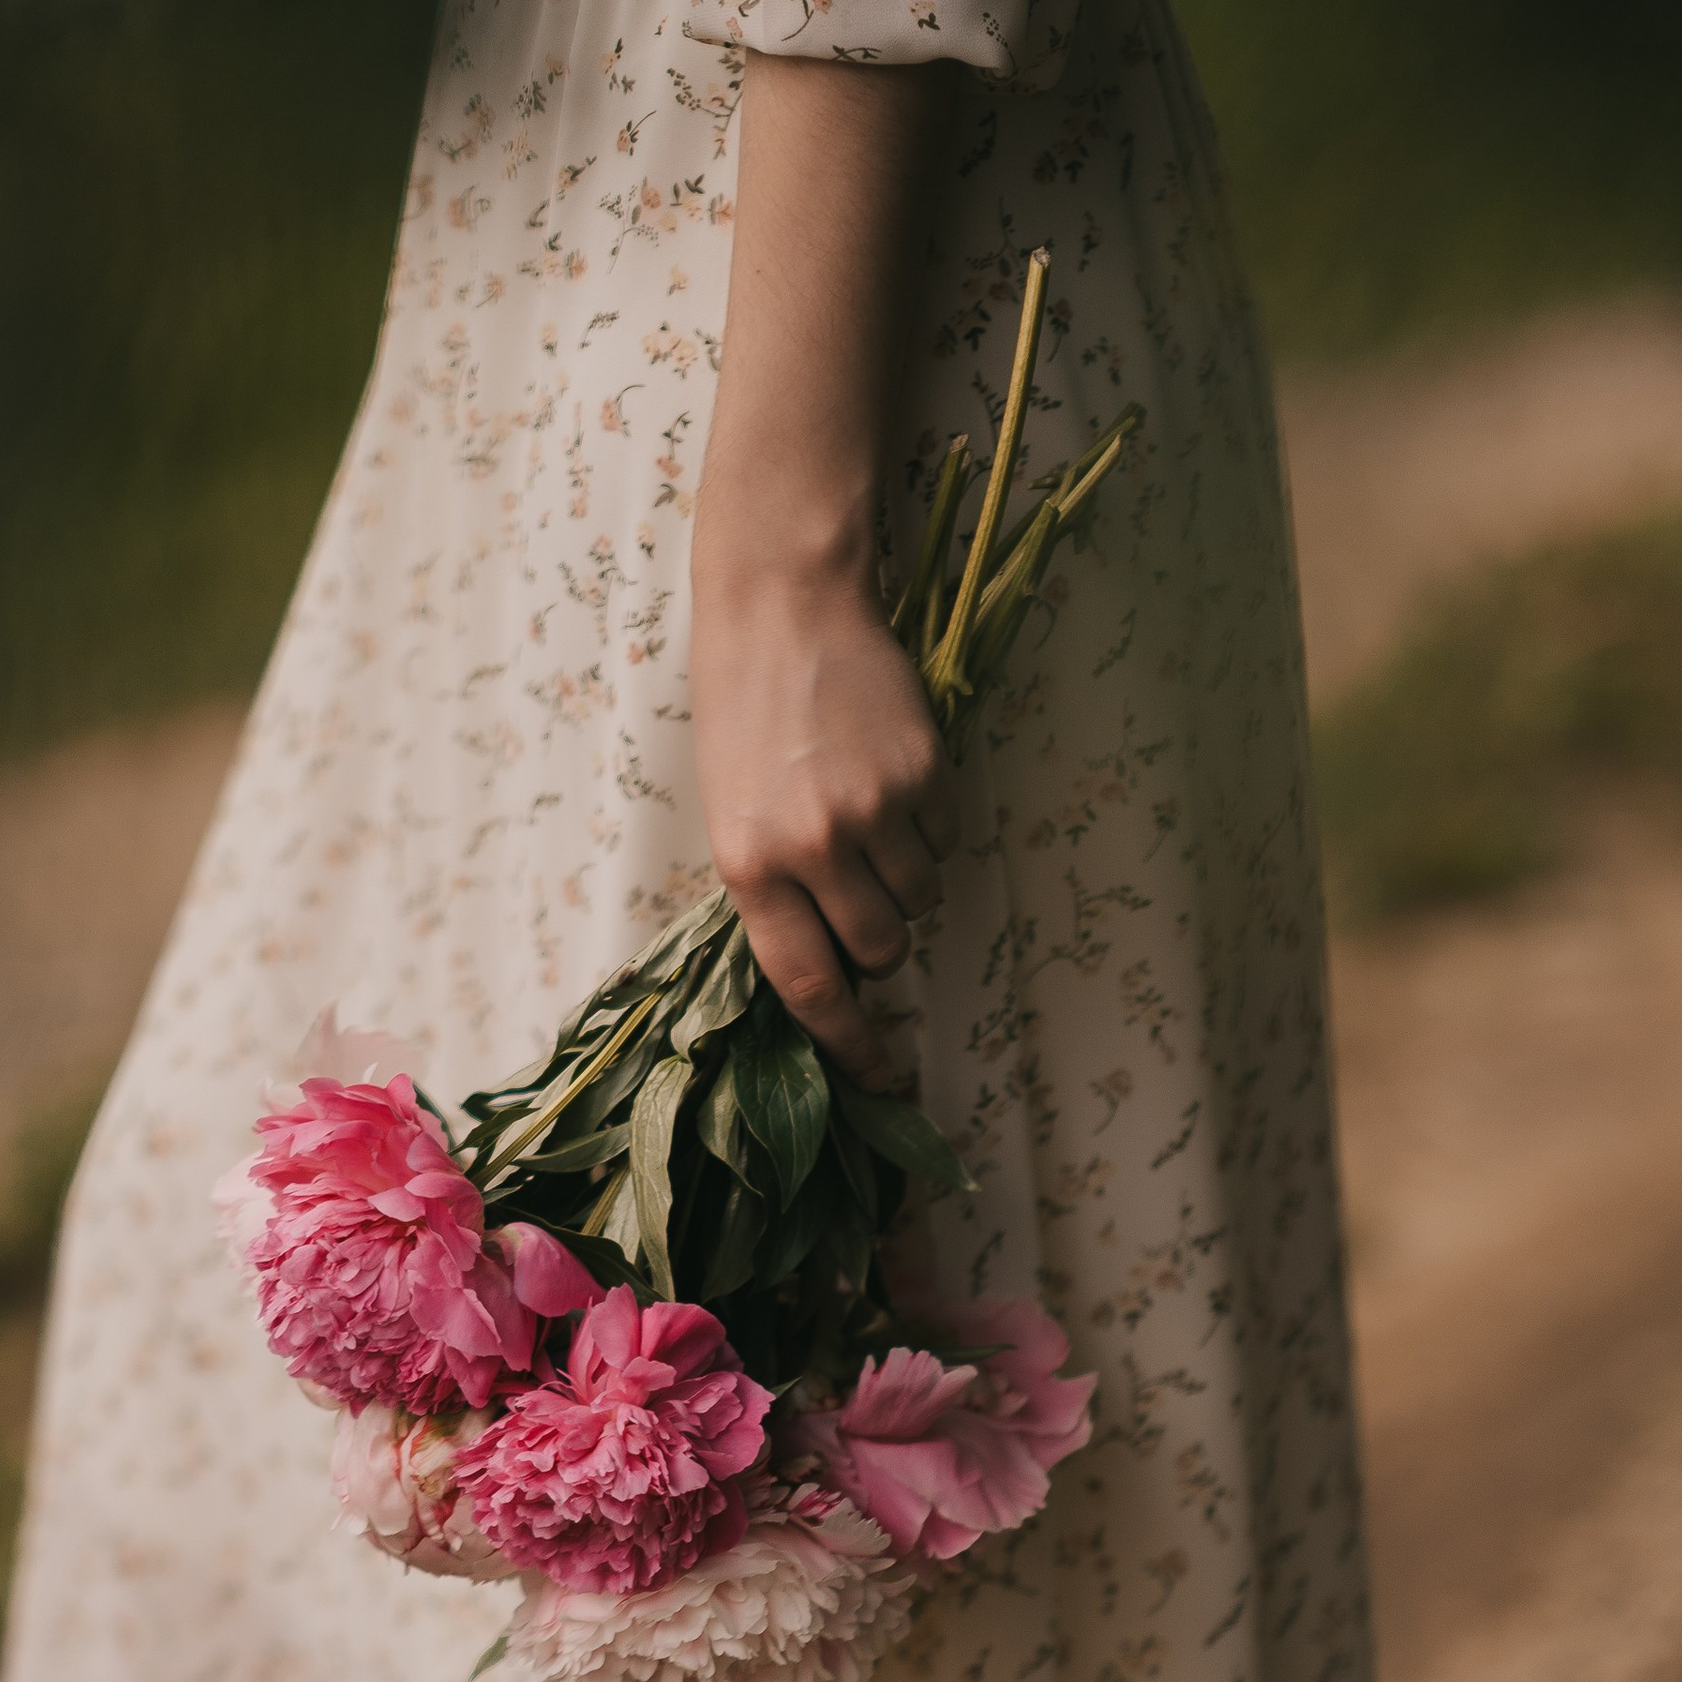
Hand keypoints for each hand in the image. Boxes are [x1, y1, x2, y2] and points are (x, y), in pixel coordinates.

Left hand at [690, 536, 952, 1084]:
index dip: (849, 1046)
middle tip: (862, 889)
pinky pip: (949, 840)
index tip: (879, 1078)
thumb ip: (775, 893)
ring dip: (906, 879)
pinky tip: (893, 775)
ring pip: (921, 900)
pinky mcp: (925, 774)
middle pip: (880, 950)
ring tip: (869, 813)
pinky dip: (930, 826)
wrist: (784, 603)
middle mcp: (812, 847)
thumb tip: (832, 971)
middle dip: (880, 940)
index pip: (808, 988)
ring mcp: (874, 810)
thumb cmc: (744, 712)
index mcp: (749, 865)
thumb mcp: (732, 812)